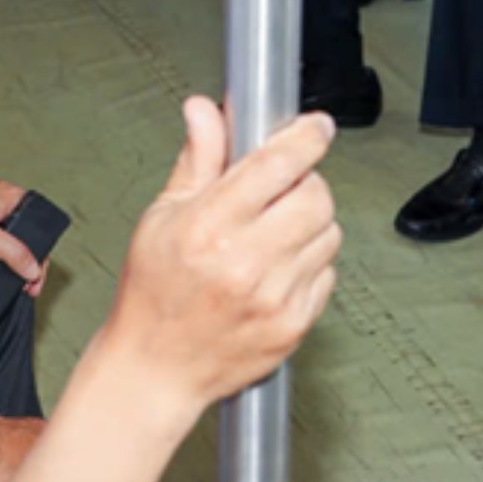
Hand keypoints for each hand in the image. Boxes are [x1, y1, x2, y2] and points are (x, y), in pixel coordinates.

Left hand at [0, 162, 41, 286]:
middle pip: (29, 234)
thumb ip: (10, 251)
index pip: (41, 233)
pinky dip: (1, 245)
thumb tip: (32, 268)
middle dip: (29, 261)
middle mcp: (9, 197)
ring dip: (14, 254)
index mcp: (15, 199)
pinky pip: (1, 229)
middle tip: (24, 284)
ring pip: (14, 233)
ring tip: (11, 273)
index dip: (39, 261)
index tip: (33, 282)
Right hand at [106, 98, 340, 415]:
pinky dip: (310, 264)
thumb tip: (204, 110)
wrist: (154, 371)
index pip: (279, 163)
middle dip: (305, 183)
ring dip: (310, 224)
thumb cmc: (153, 294)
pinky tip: (276, 270)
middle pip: (316, 195)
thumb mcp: (162, 217)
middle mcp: (245, 262)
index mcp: (209, 226)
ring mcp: (274, 297)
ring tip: (274, 235)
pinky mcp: (294, 325)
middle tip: (282, 190)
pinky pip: (327, 273)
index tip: (316, 126)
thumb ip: (197, 159)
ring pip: (329, 232)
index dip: (307, 136)